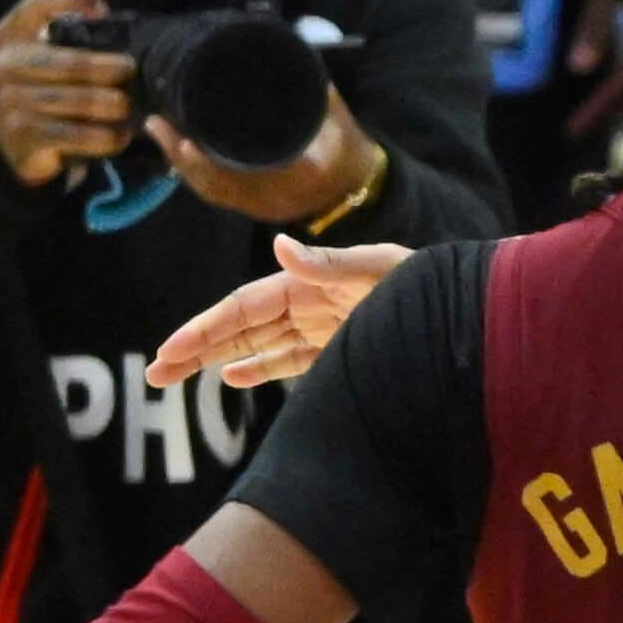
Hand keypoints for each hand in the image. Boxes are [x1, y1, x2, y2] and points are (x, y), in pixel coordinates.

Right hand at [0, 0, 138, 186]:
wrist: (9, 138)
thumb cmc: (40, 81)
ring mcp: (14, 102)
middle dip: (107, 68)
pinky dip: (106, 136)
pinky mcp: (27, 136)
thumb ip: (72, 5)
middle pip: (70, 61)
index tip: (103, 12)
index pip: (41, 3)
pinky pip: (78, 135)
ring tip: (130, 105)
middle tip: (132, 70)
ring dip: (112, 105)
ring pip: (78, 101)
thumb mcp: (48, 42)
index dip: (74, 2)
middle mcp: (8, 64)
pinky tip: (120, 134)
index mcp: (11, 33)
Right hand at [146, 233, 412, 388]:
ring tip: (177, 377)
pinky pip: (291, 360)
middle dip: (197, 348)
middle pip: (241, 327)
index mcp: (308, 282)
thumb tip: (278, 245)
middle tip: (156, 375)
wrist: (467, 310)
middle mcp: (309, 304)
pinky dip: (261, 367)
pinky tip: (231, 377)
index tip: (170, 351)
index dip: (205, 329)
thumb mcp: (381, 269)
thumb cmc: (427, 285)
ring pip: (259, 345)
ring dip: (219, 359)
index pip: (243, 307)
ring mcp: (323, 328)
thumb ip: (330, 263)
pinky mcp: (341, 351)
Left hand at [147, 83, 384, 230]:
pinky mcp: (254, 206)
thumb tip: (294, 52)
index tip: (186, 138)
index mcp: (295, 180)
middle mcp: (273, 200)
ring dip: (181, 163)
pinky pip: (217, 193)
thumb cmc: (350, 154)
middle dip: (183, 156)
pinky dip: (193, 172)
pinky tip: (176, 150)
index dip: (210, 160)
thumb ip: (317, 93)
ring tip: (158, 130)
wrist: (360, 191)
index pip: (244, 174)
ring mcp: (261, 207)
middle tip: (157, 122)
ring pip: (212, 190)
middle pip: (216, 184)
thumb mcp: (339, 121)